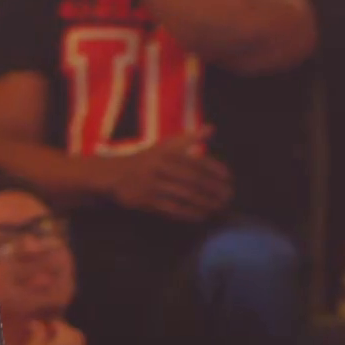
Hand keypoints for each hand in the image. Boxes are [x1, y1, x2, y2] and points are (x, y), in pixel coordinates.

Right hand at [104, 128, 233, 221]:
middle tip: (228, 196)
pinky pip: (172, 209)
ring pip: (184, 195)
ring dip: (204, 203)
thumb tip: (211, 128)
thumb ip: (189, 138)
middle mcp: (160, 167)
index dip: (215, 169)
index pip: (196, 160)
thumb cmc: (146, 159)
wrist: (114, 174)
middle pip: (193, 179)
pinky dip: (188, 214)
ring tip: (218, 207)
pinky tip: (201, 216)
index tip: (229, 178)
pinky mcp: (146, 201)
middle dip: (213, 189)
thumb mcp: (164, 145)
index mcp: (166, 152)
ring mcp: (152, 185)